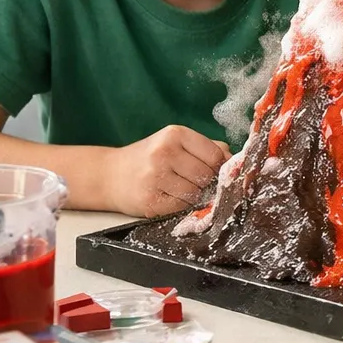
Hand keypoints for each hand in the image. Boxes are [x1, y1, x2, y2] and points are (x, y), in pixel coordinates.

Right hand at [104, 125, 228, 217]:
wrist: (108, 175)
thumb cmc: (148, 158)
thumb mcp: (174, 143)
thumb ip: (205, 148)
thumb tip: (234, 160)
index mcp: (175, 134)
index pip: (215, 154)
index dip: (219, 166)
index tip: (213, 171)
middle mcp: (164, 153)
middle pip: (207, 175)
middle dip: (205, 182)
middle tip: (191, 181)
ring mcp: (155, 177)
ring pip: (196, 193)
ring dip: (193, 195)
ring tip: (177, 188)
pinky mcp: (150, 200)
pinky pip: (181, 207)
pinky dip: (180, 206)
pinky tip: (168, 197)